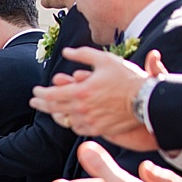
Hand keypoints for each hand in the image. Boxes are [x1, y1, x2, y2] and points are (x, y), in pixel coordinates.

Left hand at [30, 46, 153, 138]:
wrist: (147, 100)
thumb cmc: (127, 78)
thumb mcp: (105, 60)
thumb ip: (83, 54)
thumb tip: (65, 52)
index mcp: (80, 92)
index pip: (51, 95)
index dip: (40, 94)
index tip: (35, 92)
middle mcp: (81, 109)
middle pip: (53, 109)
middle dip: (41, 104)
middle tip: (34, 102)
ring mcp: (89, 121)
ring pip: (65, 119)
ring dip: (56, 113)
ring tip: (51, 109)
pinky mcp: (97, 130)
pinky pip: (78, 128)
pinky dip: (73, 121)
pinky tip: (70, 117)